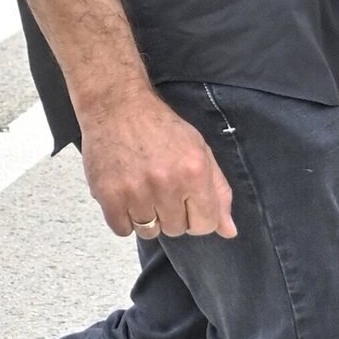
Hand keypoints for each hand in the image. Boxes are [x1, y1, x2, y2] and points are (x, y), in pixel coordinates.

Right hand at [77, 84, 235, 242]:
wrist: (117, 107)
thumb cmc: (161, 128)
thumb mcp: (200, 151)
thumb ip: (218, 192)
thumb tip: (229, 231)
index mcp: (195, 172)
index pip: (205, 225)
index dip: (196, 216)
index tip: (185, 202)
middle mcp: (167, 184)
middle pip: (175, 229)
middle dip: (170, 214)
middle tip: (160, 188)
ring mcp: (136, 191)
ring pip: (149, 232)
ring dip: (146, 217)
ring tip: (141, 191)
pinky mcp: (109, 196)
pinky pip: (122, 230)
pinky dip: (123, 218)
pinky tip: (124, 196)